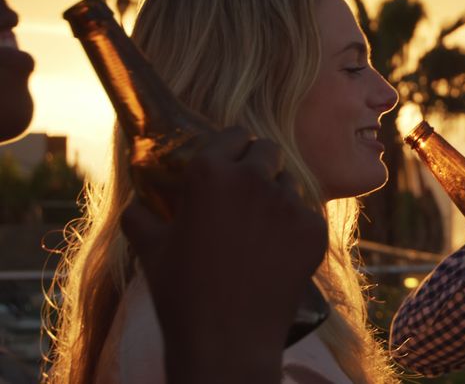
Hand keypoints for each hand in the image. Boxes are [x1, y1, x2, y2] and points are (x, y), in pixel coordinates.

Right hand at [120, 127, 328, 383]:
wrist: (228, 341)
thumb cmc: (183, 293)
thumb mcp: (149, 249)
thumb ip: (141, 215)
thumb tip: (138, 203)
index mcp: (210, 173)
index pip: (233, 134)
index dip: (232, 146)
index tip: (231, 158)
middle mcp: (254, 179)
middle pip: (268, 150)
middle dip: (259, 163)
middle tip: (247, 189)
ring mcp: (289, 204)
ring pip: (290, 182)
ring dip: (277, 195)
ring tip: (260, 226)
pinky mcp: (314, 229)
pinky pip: (307, 213)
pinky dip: (294, 226)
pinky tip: (277, 249)